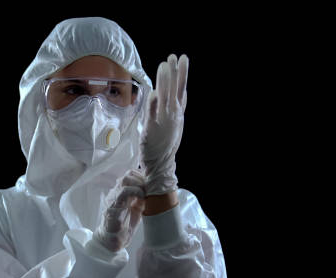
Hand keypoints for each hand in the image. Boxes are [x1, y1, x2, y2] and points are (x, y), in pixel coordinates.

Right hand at [93, 169, 145, 251]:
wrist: (115, 239)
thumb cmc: (126, 224)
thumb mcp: (137, 208)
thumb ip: (141, 198)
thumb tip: (152, 190)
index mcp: (121, 192)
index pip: (131, 175)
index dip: (142, 177)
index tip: (151, 185)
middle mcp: (116, 192)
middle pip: (128, 175)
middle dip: (142, 179)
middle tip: (150, 189)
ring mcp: (113, 198)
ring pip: (125, 180)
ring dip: (139, 184)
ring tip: (146, 193)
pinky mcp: (112, 206)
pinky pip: (123, 192)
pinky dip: (135, 192)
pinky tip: (142, 198)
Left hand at [140, 54, 188, 195]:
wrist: (161, 163)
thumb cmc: (164, 144)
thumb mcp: (173, 124)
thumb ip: (172, 108)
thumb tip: (169, 93)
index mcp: (177, 113)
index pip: (182, 89)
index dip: (183, 74)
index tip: (183, 59)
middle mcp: (172, 114)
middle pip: (175, 89)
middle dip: (174, 72)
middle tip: (173, 56)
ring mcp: (163, 120)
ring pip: (165, 97)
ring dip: (164, 81)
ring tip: (164, 65)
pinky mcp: (152, 127)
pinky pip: (152, 112)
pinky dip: (153, 102)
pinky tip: (153, 91)